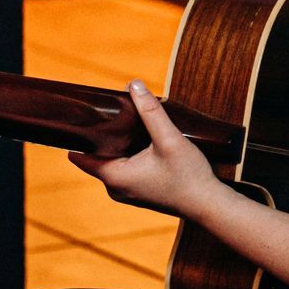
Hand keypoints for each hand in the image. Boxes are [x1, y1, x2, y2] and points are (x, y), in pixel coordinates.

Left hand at [69, 80, 221, 218]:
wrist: (209, 204)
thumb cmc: (188, 176)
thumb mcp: (169, 139)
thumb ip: (150, 111)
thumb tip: (134, 84)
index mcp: (114, 177)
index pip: (80, 155)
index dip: (79, 134)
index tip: (80, 115)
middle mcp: (115, 187)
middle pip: (97, 154)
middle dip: (103, 133)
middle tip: (110, 109)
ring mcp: (127, 191)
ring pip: (112, 159)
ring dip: (118, 141)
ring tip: (126, 119)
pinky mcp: (139, 190)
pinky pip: (124, 167)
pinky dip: (128, 152)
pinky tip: (140, 138)